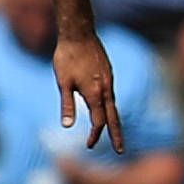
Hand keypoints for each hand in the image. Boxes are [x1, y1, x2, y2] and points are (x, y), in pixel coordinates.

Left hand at [53, 33, 123, 152]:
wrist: (79, 33)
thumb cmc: (67, 57)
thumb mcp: (63, 82)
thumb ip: (66, 105)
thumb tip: (67, 126)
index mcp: (95, 93)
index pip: (99, 121)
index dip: (95, 135)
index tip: (88, 146)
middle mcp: (106, 89)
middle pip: (113, 118)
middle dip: (117, 135)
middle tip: (121, 151)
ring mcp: (109, 80)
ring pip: (114, 106)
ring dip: (114, 122)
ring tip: (116, 133)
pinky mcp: (108, 73)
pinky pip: (112, 95)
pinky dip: (111, 107)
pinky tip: (107, 109)